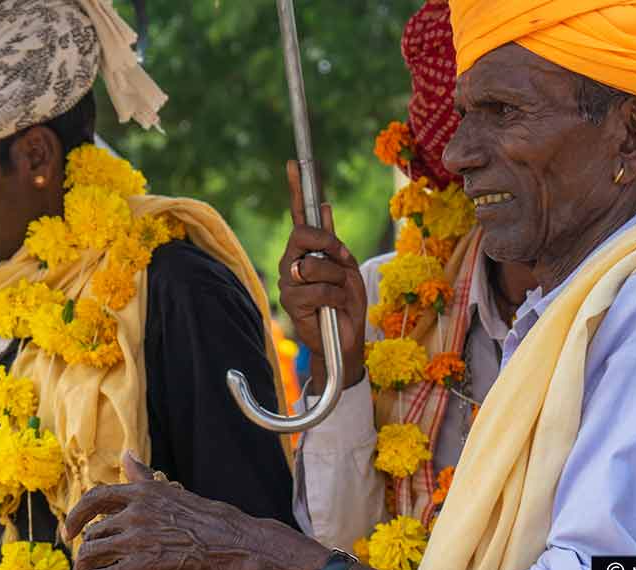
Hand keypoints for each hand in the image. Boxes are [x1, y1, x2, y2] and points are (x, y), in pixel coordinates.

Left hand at [51, 451, 275, 569]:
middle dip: (86, 550)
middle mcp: (134, 513)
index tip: (69, 530)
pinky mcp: (139, 568)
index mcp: (143, 493)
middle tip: (86, 564)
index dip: (77, 515)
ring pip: (92, 553)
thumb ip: (145, 478)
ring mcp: (136, 540)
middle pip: (94, 532)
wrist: (237, 545)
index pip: (96, 498)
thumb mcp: (175, 492)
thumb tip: (127, 454)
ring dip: (82, 569)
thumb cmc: (213, 522)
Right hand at [278, 160, 367, 394]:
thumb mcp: (347, 269)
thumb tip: (324, 208)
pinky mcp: (291, 303)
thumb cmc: (347, 305)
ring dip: (336, 281)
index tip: (295, 163)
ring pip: (313, 266)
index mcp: (306, 250)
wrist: (345, 341)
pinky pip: (319, 290)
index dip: (297, 189)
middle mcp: (291, 262)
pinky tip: (335, 309)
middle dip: (328, 245)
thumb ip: (332, 243)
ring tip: (340, 296)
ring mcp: (288, 282)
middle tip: (342, 261)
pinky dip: (336, 299)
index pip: (300, 215)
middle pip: (302, 235)